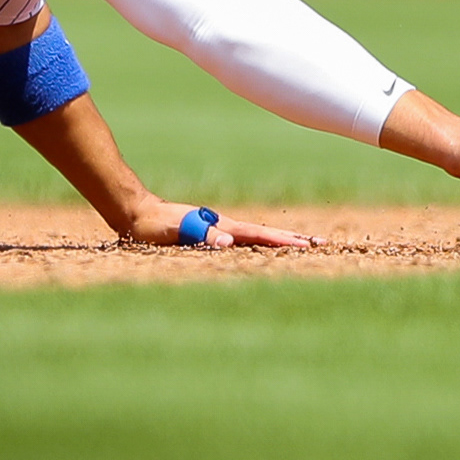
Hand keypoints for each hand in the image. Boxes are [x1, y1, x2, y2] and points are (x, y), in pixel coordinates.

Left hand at [122, 196, 319, 247]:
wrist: (139, 213)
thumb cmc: (155, 225)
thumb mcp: (177, 230)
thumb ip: (203, 234)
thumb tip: (229, 243)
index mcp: (223, 226)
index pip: (260, 235)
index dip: (283, 241)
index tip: (307, 245)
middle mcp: (226, 226)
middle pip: (266, 233)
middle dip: (292, 239)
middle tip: (319, 243)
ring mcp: (221, 228)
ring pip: (258, 235)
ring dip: (281, 240)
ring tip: (301, 244)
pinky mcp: (213, 233)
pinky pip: (246, 239)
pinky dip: (263, 242)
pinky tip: (265, 246)